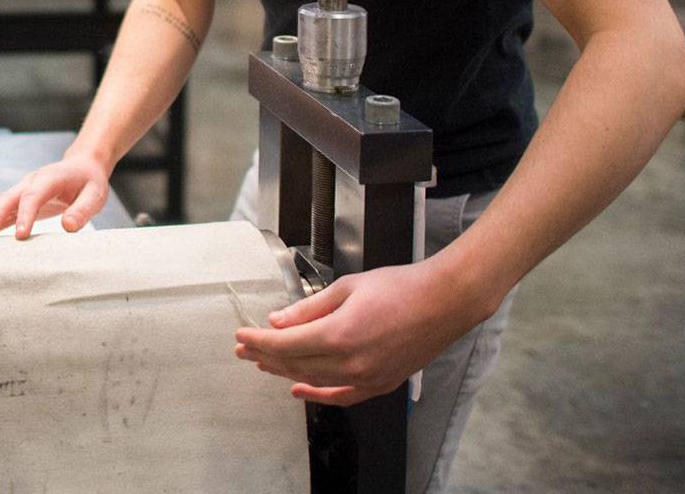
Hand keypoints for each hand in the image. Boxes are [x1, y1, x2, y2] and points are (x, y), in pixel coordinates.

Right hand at [0, 153, 110, 239]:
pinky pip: (6, 210)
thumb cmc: (89, 182)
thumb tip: (68, 227)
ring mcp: (25, 189)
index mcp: (50, 178)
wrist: (83, 166)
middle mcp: (32, 181)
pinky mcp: (23, 199)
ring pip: (3, 203)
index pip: (33, 196)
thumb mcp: (95, 195)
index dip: (25, 215)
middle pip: (9, 197)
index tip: (20, 235)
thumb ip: (83, 210)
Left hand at [233, 262, 492, 405]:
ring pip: (313, 381)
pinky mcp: (380, 384)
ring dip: (285, 372)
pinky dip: (317, 394)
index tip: (240, 336)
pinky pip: (341, 396)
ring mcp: (367, 378)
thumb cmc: (399, 287)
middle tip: (244, 350)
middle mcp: (351, 363)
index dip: (258, 342)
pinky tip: (299, 390)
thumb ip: (309, 308)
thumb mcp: (347, 288)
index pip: (284, 345)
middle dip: (265, 357)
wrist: (443, 302)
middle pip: (294, 365)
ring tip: (264, 364)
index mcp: (339, 335)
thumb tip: (278, 321)